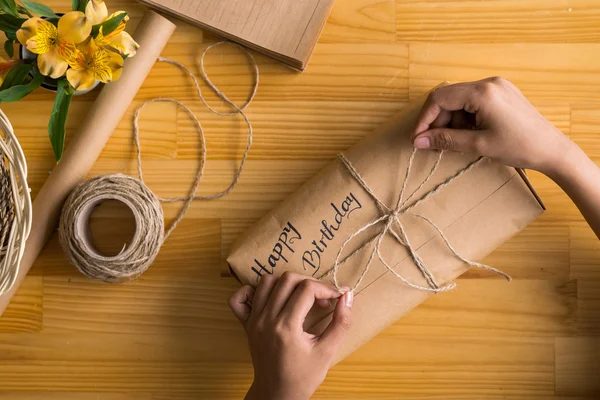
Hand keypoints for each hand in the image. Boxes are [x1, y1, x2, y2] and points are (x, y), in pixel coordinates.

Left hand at [229, 272, 352, 399]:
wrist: (277, 395)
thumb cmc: (303, 377)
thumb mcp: (327, 352)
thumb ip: (341, 323)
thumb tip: (348, 296)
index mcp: (286, 327)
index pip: (307, 289)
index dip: (326, 288)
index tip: (336, 297)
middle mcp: (266, 319)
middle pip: (287, 279)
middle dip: (309, 282)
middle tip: (321, 298)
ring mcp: (254, 321)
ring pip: (266, 282)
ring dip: (286, 283)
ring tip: (300, 296)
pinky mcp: (246, 324)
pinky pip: (239, 298)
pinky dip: (252, 290)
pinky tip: (270, 298)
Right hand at [411, 77, 574, 175]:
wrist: (551, 149)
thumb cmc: (518, 147)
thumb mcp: (478, 145)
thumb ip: (446, 140)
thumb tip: (418, 141)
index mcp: (482, 92)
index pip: (440, 98)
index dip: (424, 119)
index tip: (418, 138)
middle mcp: (488, 83)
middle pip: (448, 98)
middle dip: (437, 121)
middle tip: (433, 144)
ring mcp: (496, 87)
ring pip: (459, 101)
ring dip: (451, 121)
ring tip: (454, 142)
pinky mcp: (501, 94)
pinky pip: (472, 102)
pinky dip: (464, 118)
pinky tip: (468, 134)